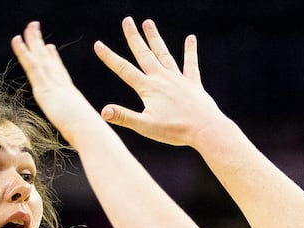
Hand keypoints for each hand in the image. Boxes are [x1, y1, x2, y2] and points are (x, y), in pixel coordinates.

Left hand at [11, 22, 103, 140]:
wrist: (91, 133)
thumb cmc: (92, 138)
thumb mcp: (86, 134)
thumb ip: (83, 132)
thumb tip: (90, 142)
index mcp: (71, 97)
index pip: (60, 74)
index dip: (54, 60)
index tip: (50, 49)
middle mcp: (63, 87)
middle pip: (50, 62)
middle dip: (42, 46)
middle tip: (36, 30)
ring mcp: (54, 86)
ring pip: (41, 59)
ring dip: (33, 41)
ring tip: (28, 27)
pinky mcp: (46, 89)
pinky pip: (32, 66)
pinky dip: (24, 52)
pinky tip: (17, 40)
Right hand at [95, 18, 221, 148]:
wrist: (205, 129)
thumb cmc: (175, 130)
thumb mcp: (146, 126)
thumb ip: (124, 117)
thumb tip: (103, 111)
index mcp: (148, 88)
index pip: (124, 69)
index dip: (110, 57)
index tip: (98, 45)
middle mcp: (162, 78)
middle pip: (144, 54)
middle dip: (134, 37)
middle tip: (127, 20)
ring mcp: (178, 78)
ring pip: (163, 54)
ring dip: (155, 38)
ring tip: (148, 22)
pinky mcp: (192, 83)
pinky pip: (191, 64)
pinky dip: (190, 51)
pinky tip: (191, 38)